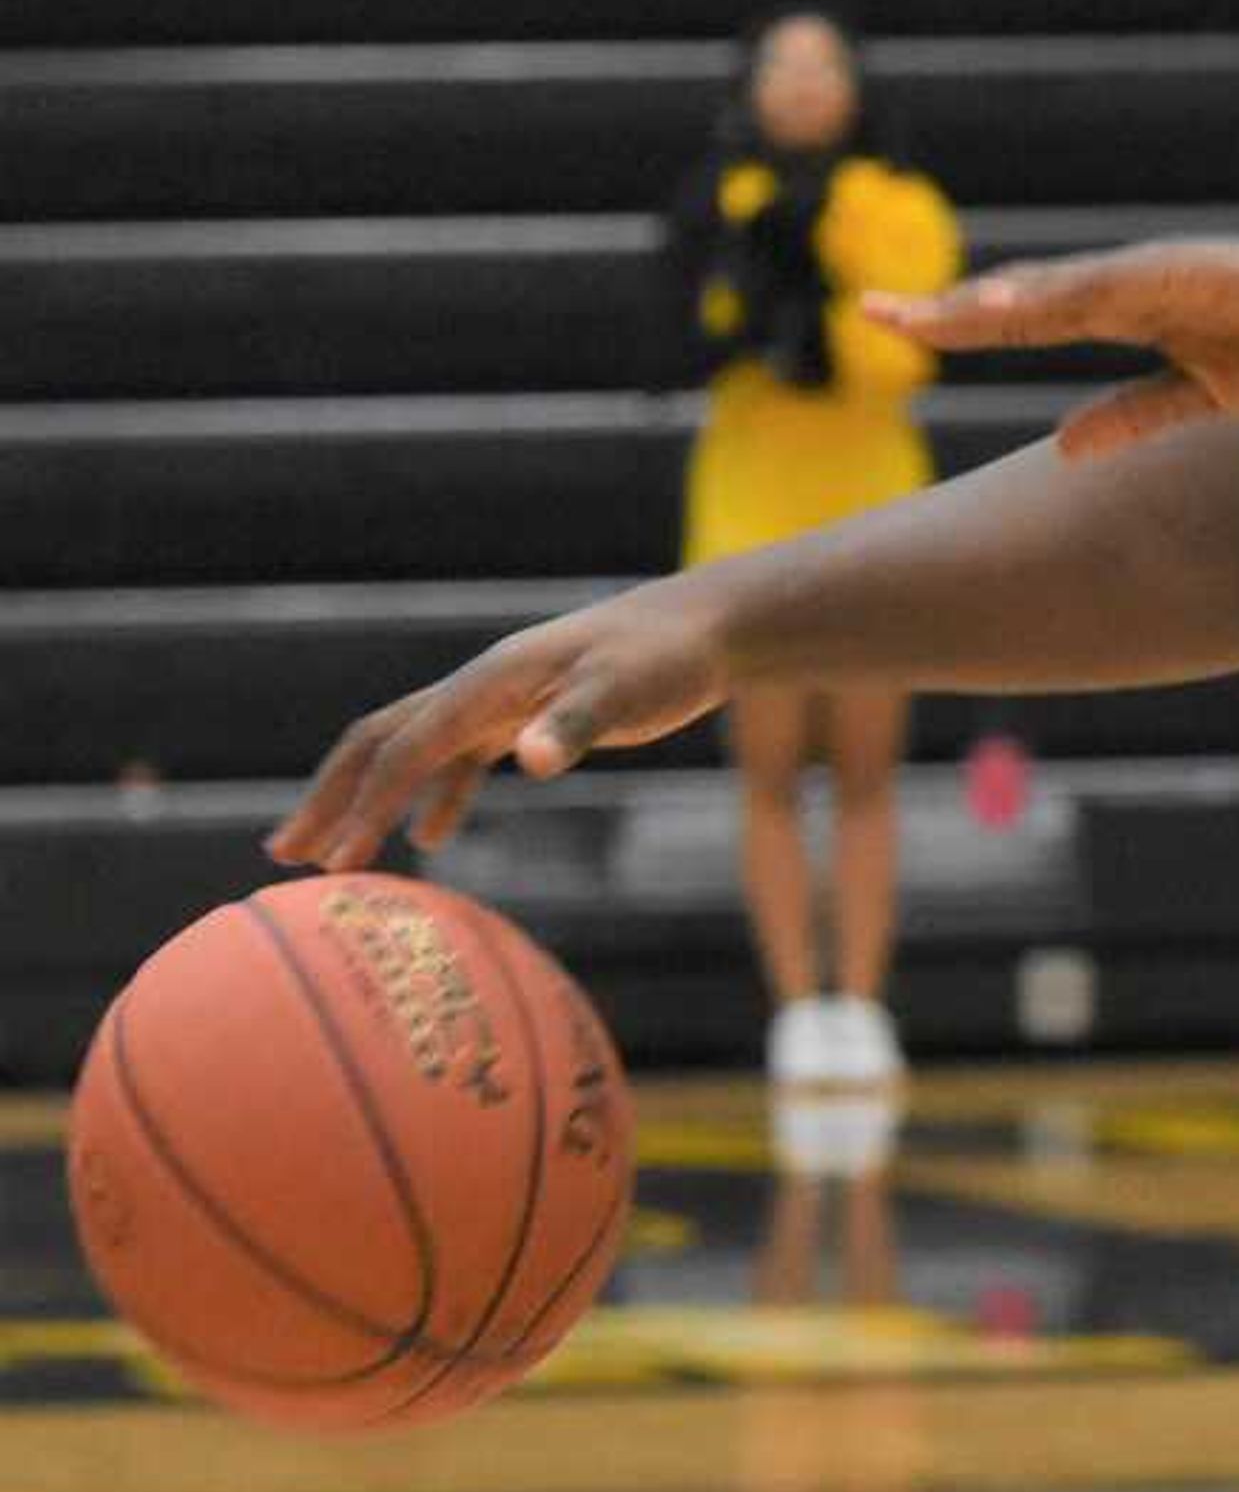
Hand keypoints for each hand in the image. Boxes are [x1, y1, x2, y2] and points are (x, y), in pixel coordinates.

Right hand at [273, 582, 734, 869]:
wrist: (700, 628)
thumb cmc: (664, 659)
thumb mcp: (625, 692)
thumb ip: (575, 726)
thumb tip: (530, 760)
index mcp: (486, 685)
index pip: (406, 750)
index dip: (366, 806)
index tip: (336, 863)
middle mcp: (478, 690)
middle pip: (380, 744)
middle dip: (331, 799)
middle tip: (285, 856)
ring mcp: (498, 703)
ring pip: (412, 752)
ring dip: (369, 801)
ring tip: (333, 856)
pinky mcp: (525, 716)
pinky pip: (460, 759)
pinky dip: (436, 795)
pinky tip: (432, 838)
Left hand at [871, 239, 1238, 460]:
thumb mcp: (1201, 396)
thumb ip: (1133, 415)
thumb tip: (1064, 447)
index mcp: (1129, 312)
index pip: (1026, 319)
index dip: (962, 323)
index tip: (896, 328)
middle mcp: (1131, 284)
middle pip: (1023, 297)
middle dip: (949, 307)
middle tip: (872, 313)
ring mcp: (1161, 273)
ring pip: (1059, 288)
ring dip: (995, 301)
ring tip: (932, 316)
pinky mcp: (1196, 271)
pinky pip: (1121, 284)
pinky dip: (1068, 292)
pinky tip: (1025, 303)